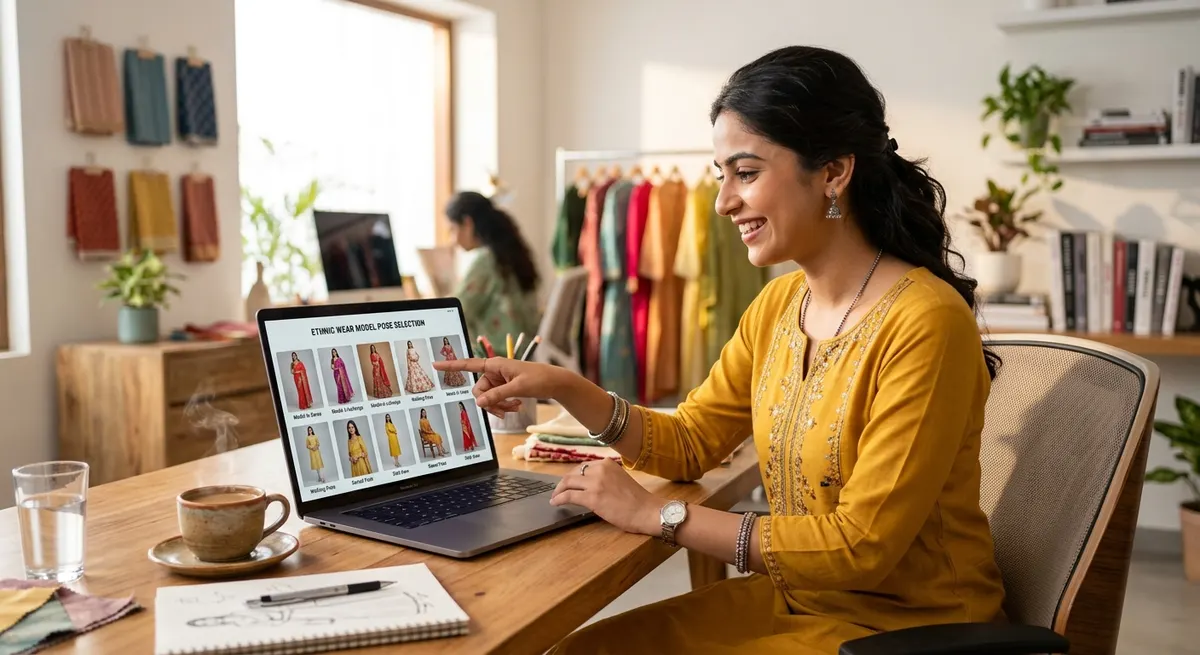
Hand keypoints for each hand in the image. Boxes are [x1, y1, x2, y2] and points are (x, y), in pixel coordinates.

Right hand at [430, 357, 573, 416]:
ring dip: (500, 406)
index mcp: (495, 364)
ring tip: (516, 407)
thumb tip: (478, 403)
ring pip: (488, 398)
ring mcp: (499, 381)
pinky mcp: (504, 388)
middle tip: (506, 409)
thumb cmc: (539, 379)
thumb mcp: (518, 388)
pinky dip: (505, 406)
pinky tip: (517, 406)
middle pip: (479, 391)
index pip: (469, 364)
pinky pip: (496, 400)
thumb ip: (497, 395)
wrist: (556, 383)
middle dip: (491, 402)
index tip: (435, 364)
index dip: (451, 365)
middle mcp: (494, 371)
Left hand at [550, 459, 661, 535]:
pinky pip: (569, 496)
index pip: (583, 467)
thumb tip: (588, 485)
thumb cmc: (637, 500)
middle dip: (564, 483)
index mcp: (607, 464)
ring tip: (555, 497)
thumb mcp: (620, 479)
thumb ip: (605, 478)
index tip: (569, 483)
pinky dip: (559, 499)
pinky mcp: (592, 497)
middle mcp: (600, 469)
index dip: (574, 476)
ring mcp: (595, 483)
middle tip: (558, 491)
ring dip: (559, 491)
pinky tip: (555, 503)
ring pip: (568, 483)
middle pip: (573, 474)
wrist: (646, 511)